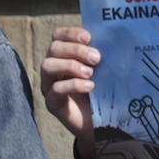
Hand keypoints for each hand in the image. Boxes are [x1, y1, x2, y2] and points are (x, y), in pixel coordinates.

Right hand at [39, 26, 99, 144]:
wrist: (100, 124)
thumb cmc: (101, 93)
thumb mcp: (102, 71)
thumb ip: (99, 57)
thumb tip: (110, 40)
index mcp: (63, 56)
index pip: (57, 36)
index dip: (70, 33)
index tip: (89, 37)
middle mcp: (52, 68)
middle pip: (53, 48)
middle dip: (76, 50)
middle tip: (96, 58)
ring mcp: (49, 85)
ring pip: (47, 66)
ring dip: (71, 65)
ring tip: (91, 73)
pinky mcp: (52, 103)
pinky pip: (55, 89)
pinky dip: (73, 85)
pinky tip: (90, 86)